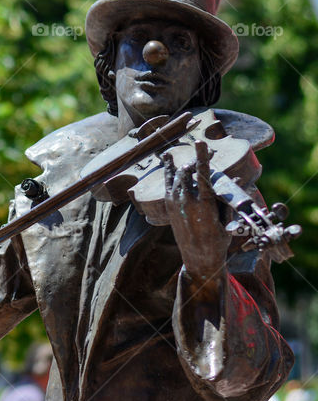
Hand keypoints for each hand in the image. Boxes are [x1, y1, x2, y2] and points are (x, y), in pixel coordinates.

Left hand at [162, 140, 230, 283]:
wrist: (198, 257)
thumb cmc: (218, 239)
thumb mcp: (227, 219)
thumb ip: (226, 198)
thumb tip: (234, 178)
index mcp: (204, 204)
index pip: (203, 175)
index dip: (201, 157)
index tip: (201, 143)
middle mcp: (187, 202)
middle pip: (188, 173)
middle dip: (194, 161)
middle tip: (201, 152)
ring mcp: (175, 204)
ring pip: (176, 177)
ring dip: (181, 166)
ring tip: (179, 156)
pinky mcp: (169, 208)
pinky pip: (167, 185)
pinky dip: (168, 172)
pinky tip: (167, 161)